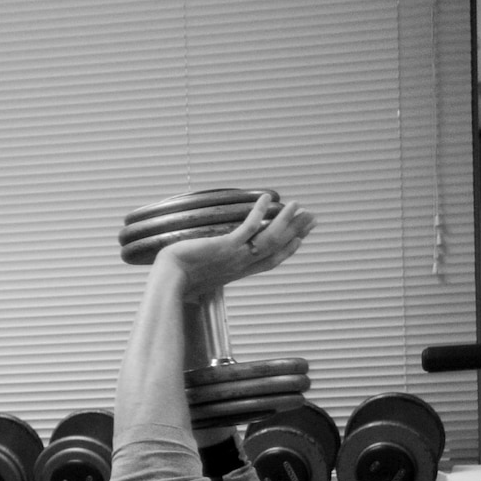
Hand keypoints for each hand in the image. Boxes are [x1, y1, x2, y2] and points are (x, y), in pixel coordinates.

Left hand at [158, 194, 315, 299]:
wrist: (168, 283)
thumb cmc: (178, 281)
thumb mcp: (201, 275)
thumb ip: (211, 268)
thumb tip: (209, 262)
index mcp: (238, 272)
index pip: (270, 261)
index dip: (288, 250)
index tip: (301, 238)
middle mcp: (241, 265)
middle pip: (277, 248)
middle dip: (296, 232)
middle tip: (312, 218)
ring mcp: (235, 256)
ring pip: (269, 238)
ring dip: (285, 221)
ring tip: (297, 205)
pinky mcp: (225, 247)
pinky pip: (247, 228)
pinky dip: (258, 212)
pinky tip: (266, 198)